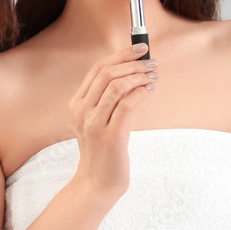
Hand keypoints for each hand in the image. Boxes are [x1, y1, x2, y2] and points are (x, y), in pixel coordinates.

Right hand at [69, 44, 157, 196]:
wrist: (97, 181)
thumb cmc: (103, 151)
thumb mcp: (98, 121)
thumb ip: (107, 100)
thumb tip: (132, 74)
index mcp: (76, 104)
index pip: (97, 69)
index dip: (120, 54)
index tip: (140, 48)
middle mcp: (81, 111)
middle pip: (106, 73)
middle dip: (133, 63)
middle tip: (152, 62)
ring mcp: (94, 123)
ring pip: (117, 86)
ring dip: (139, 76)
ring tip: (154, 75)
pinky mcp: (110, 136)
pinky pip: (126, 104)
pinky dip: (141, 92)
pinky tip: (150, 89)